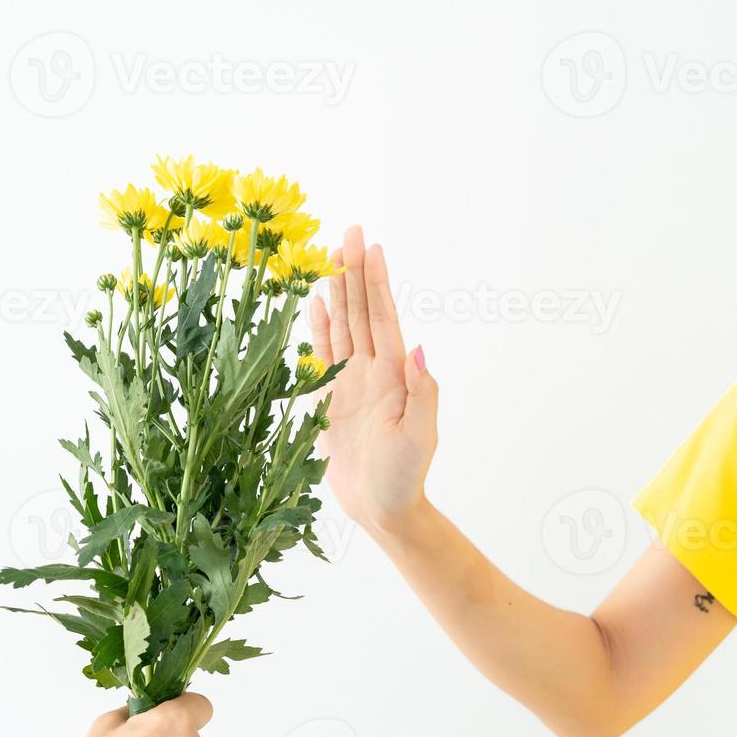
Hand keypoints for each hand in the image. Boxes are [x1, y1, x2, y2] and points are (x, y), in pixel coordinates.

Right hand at [309, 225, 438, 535]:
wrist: (382, 506)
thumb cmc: (404, 474)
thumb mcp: (419, 435)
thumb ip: (421, 392)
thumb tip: (417, 349)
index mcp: (393, 375)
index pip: (382, 317)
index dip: (376, 282)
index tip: (371, 247)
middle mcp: (373, 370)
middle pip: (362, 310)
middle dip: (355, 271)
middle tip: (349, 230)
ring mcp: (351, 381)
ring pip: (343, 325)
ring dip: (337, 291)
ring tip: (329, 255)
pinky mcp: (330, 398)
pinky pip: (323, 354)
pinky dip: (319, 328)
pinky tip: (315, 303)